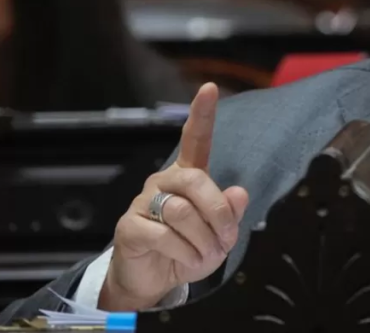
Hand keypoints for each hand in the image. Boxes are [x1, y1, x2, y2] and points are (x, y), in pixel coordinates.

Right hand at [99, 83, 249, 310]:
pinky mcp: (129, 226)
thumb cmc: (188, 250)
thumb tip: (240, 192)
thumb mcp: (219, 236)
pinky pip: (163, 235)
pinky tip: (187, 260)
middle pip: (196, 181)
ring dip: (202, 239)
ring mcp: (144, 202)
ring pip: (182, 211)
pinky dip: (184, 252)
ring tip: (205, 254)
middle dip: (218, 212)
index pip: (195, 139)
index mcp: (188, 176)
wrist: (154, 281)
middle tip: (225, 238)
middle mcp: (164, 181)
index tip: (209, 89)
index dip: (202, 114)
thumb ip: (231, 213)